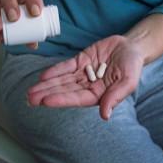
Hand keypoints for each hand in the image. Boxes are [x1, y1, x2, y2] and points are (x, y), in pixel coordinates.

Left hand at [26, 35, 145, 120]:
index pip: (76, 99)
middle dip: (47, 94)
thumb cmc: (133, 67)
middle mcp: (88, 86)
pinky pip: (65, 67)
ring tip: (30, 91)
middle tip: (30, 99)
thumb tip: (104, 116)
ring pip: (62, 80)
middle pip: (65, 91)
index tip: (46, 101)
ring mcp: (83, 73)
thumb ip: (115, 97)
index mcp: (99, 95)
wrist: (132, 47)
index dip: (61, 100)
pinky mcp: (80, 61)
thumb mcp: (128, 81)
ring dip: (46, 85)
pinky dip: (54, 71)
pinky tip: (43, 76)